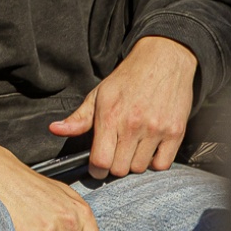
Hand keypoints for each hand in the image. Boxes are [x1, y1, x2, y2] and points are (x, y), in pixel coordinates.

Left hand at [50, 35, 198, 179]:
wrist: (163, 60)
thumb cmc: (128, 78)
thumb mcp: (99, 94)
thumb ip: (79, 118)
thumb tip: (54, 130)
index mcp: (110, 116)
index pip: (100, 161)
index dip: (96, 170)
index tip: (97, 167)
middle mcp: (133, 125)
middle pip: (119, 169)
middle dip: (114, 167)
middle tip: (115, 154)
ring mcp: (156, 129)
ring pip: (140, 168)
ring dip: (134, 163)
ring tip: (132, 148)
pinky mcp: (176, 132)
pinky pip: (162, 164)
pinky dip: (154, 162)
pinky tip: (149, 150)